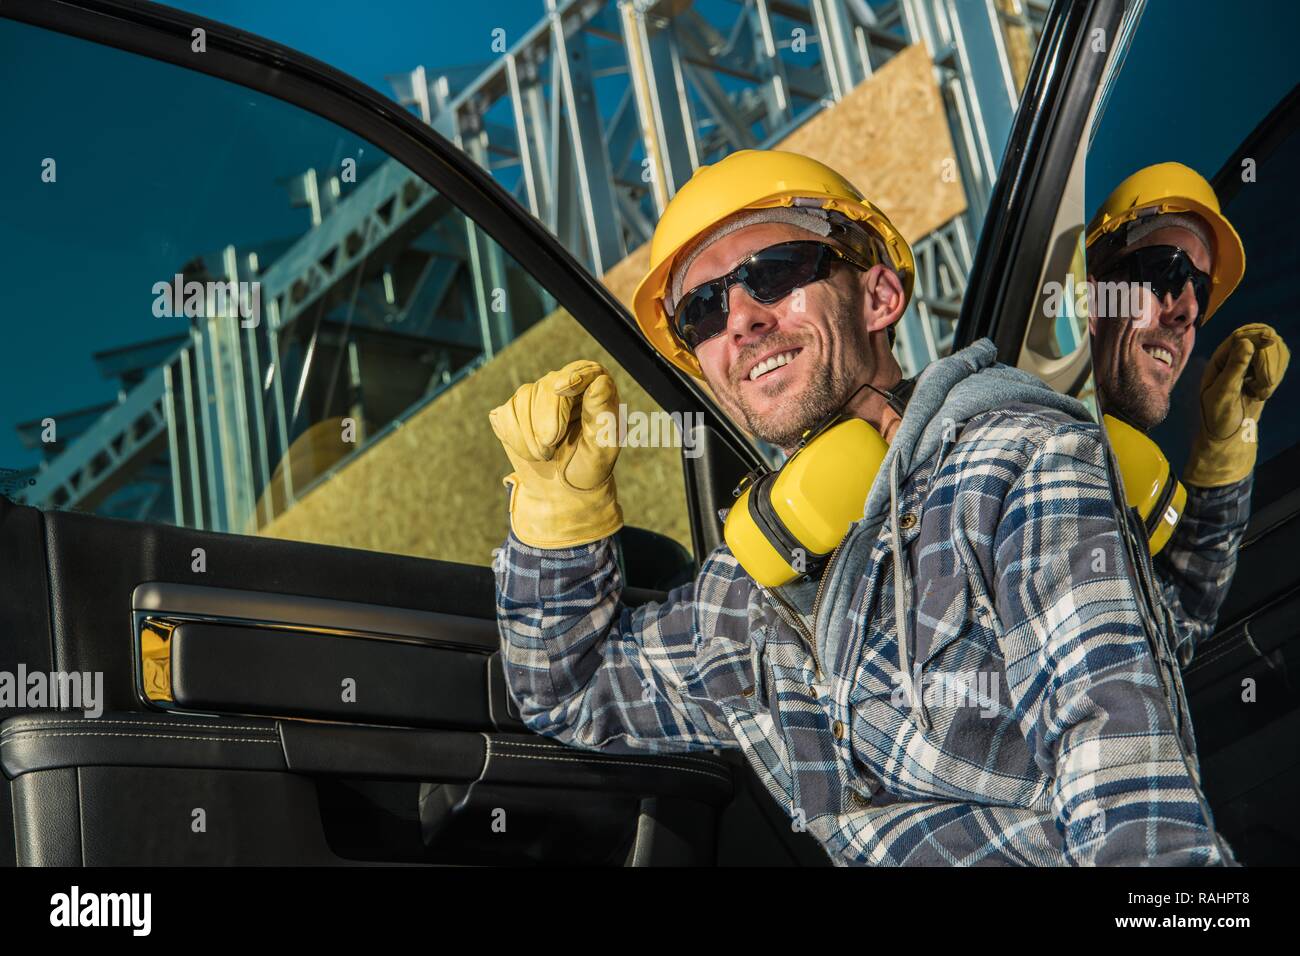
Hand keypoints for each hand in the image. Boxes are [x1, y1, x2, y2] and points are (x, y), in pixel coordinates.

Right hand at [488, 360, 623, 547]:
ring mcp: (536, 395)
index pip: (585, 370)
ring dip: (530, 435)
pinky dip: (515, 438)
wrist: (562, 490)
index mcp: (594, 390)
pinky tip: (529, 451)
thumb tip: (599, 383)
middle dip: (546, 420)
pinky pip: (505, 415)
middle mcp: (565, 385)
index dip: (573, 376)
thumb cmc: (589, 466)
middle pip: (548, 385)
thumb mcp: (603, 446)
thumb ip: (603, 415)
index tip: (562, 388)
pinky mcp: (513, 410)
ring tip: (545, 454)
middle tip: (550, 448)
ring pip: (522, 400)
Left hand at [1184, 323, 1289, 486]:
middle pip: (1261, 340)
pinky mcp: (1263, 371)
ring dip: (1272, 372)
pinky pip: (1279, 363)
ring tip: (1259, 393)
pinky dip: (1275, 377)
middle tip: (1264, 384)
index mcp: (1218, 359)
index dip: (1256, 334)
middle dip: (1267, 360)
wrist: (1228, 434)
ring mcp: (1251, 363)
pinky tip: (1262, 393)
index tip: (1271, 339)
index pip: (1240, 336)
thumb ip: (1234, 368)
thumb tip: (1246, 342)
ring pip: (1274, 350)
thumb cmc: (1218, 416)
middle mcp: (1234, 357)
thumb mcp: (1223, 393)